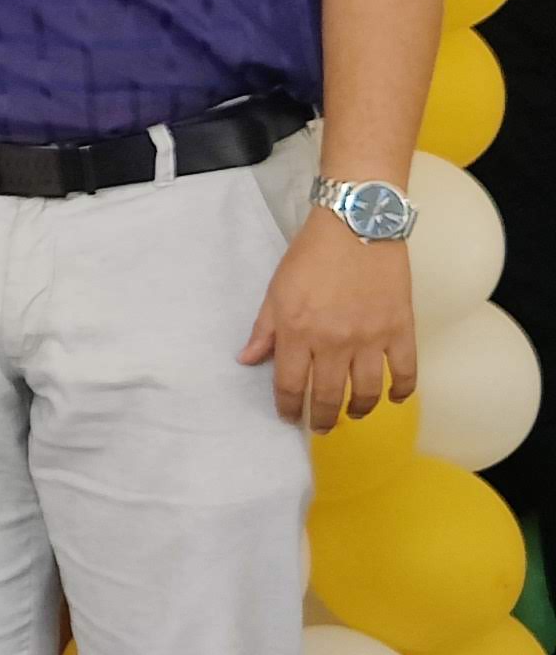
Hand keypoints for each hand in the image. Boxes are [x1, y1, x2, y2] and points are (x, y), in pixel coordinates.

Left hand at [241, 211, 414, 429]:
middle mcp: (335, 341)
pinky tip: (395, 398)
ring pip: (367, 391)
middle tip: (320, 427)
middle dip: (322, 418)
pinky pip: (406, 372)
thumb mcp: (276, 291)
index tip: (289, 417)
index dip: (288, 408)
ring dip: (358, 409)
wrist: (356, 226)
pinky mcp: (401, 330)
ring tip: (351, 414)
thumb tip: (248, 360)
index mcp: (299, 332)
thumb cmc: (310, 256)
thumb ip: (264, 330)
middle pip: (328, 395)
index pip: (291, 385)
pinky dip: (402, 391)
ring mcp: (371, 338)